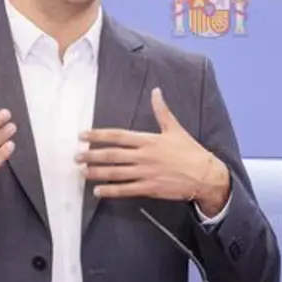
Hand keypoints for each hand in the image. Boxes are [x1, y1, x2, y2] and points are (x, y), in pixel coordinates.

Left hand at [76, 87, 229, 211]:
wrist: (205, 175)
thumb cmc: (189, 151)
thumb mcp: (175, 128)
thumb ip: (162, 111)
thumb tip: (156, 91)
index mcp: (148, 140)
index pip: (117, 136)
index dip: (98, 135)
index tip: (82, 136)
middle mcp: (144, 156)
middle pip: (112, 155)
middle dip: (91, 155)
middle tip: (76, 156)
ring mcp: (146, 173)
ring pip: (115, 173)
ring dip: (96, 173)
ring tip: (81, 172)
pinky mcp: (150, 188)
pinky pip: (125, 190)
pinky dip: (110, 191)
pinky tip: (97, 191)